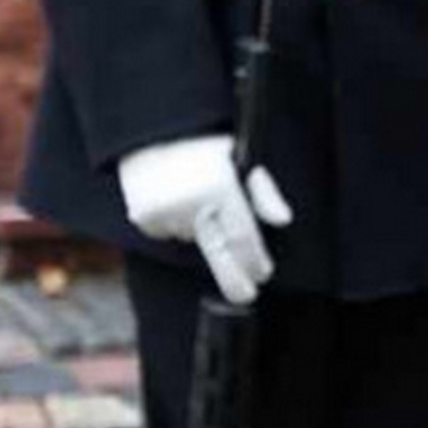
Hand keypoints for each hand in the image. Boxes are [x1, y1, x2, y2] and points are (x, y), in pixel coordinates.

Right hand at [118, 133, 291, 306]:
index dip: (254, 259)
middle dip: (234, 278)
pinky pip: (169, 232)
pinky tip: (179, 203)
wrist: (151, 131)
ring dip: (204, 234)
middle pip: (218, 253)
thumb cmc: (204, 144)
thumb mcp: (241, 158)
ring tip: (200, 203)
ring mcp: (164, 213)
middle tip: (246, 296)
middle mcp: (190, 204)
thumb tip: (283, 220)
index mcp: (219, 189)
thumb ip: (263, 191)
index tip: (263, 273)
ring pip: (194, 238)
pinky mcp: (144, 217)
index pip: (242, 236)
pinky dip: (179, 226)